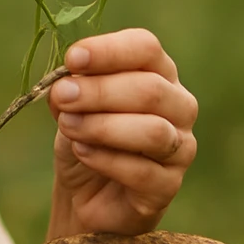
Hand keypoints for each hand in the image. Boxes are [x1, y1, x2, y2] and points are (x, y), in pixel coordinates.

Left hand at [45, 28, 197, 239]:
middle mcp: (179, 106)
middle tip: (62, 95)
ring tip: (67, 126)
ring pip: (153, 131)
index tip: (73, 59)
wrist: (84, 194)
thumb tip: (66, 83)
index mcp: (158, 73)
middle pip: (150, 89)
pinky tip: (81, 152)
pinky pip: (143, 171)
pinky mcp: (169, 186)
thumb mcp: (69, 106)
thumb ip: (69, 90)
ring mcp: (181, 147)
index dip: (110, 51)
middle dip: (100, 91)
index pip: (146, 49)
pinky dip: (105, 159)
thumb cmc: (84, 138)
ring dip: (103, 126)